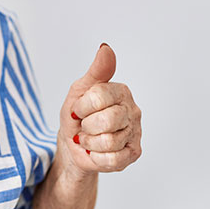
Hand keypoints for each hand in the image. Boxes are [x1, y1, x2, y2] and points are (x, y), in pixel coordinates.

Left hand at [57, 43, 141, 176]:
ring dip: (90, 143)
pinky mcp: (134, 153)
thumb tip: (106, 48)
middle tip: (84, 126)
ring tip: (89, 138)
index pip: (99, 97)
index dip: (81, 107)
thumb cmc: (77, 115)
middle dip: (87, 126)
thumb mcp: (79, 91)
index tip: (77, 110)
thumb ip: (95, 71)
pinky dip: (96, 158)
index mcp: (120, 91)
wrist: (74, 144)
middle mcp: (132, 110)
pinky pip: (112, 159)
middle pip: (107, 121)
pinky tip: (96, 151)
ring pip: (109, 142)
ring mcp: (135, 132)